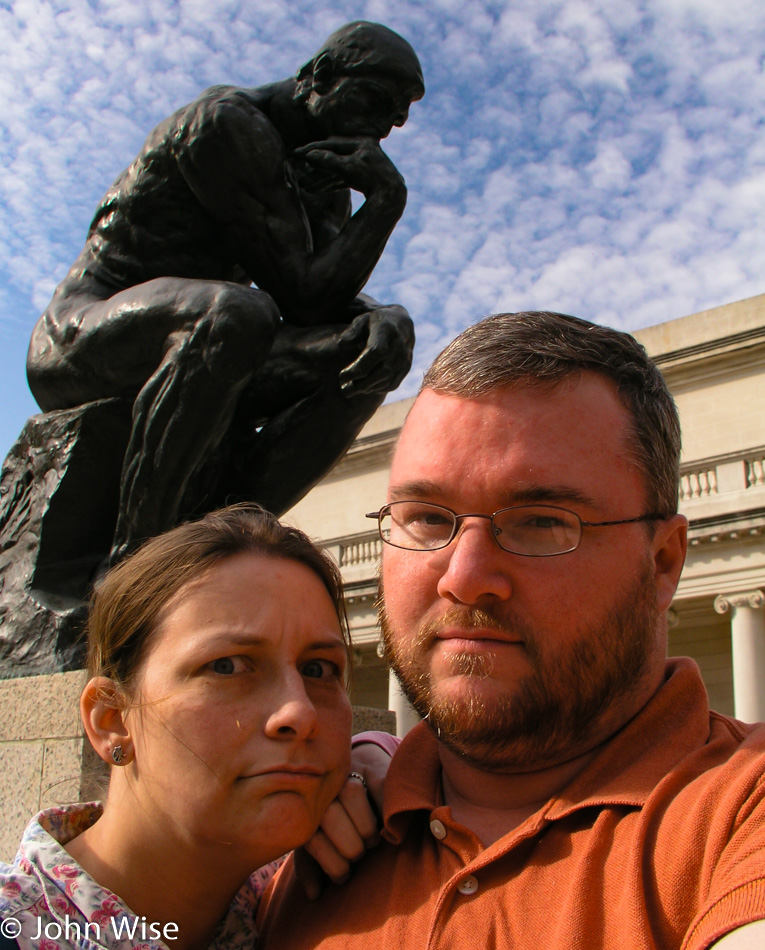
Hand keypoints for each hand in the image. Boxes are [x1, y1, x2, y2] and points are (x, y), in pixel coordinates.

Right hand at [294, 137, 404, 200]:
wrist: (392, 196)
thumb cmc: (371, 179)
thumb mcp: (348, 168)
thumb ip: (329, 161)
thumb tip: (310, 155)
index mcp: (358, 143)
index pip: (329, 144)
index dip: (311, 149)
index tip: (295, 153)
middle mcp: (361, 150)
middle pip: (331, 157)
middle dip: (313, 166)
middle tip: (294, 167)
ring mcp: (363, 164)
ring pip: (335, 169)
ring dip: (319, 178)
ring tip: (303, 186)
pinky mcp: (365, 178)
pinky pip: (343, 178)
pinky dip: (330, 183)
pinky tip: (317, 190)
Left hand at [294, 742, 392, 898]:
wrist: (353, 772)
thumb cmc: (335, 816)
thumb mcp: (319, 838)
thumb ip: (312, 865)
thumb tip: (314, 895)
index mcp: (304, 808)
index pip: (314, 839)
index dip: (334, 867)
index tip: (344, 875)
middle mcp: (322, 787)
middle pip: (331, 817)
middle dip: (351, 848)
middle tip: (360, 856)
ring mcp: (346, 772)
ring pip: (353, 796)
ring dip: (367, 828)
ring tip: (372, 839)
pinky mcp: (371, 766)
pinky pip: (379, 787)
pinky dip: (385, 810)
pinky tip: (385, 824)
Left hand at [338, 305, 414, 396]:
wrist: (401, 323)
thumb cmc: (374, 322)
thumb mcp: (362, 320)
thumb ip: (351, 332)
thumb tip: (341, 344)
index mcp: (386, 331)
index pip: (376, 353)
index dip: (359, 368)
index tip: (342, 376)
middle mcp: (399, 346)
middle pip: (382, 371)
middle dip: (361, 384)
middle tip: (343, 389)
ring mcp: (405, 358)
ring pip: (387, 380)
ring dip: (367, 389)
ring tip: (350, 390)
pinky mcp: (406, 368)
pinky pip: (392, 384)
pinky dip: (377, 389)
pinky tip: (364, 388)